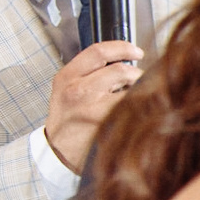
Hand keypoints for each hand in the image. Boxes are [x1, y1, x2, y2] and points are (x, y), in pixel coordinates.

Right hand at [45, 39, 142, 171]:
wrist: (56, 151)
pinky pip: (133, 111)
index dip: (122, 48)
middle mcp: (77, 90)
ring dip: (142, 92)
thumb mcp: (67, 90)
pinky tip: (140, 113)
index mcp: (67, 77)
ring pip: (130, 90)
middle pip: (120, 70)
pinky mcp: (105, 126)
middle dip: (137, 75)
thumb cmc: (67, 119)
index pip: (98, 52)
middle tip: (141, 82)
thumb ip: (90, 74)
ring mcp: (91, 109)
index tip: (136, 51)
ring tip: (140, 98)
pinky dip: (143, 109)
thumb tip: (125, 62)